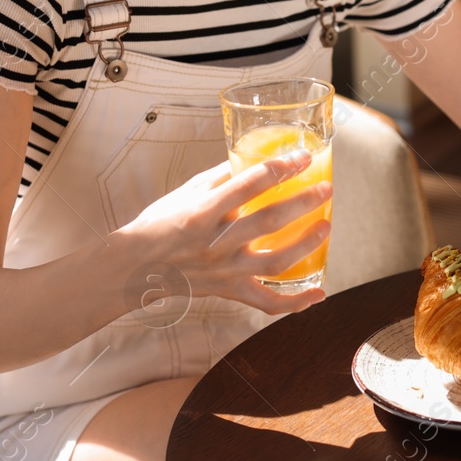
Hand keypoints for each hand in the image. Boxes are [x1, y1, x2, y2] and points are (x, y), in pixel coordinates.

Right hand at [117, 148, 329, 314]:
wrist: (135, 267)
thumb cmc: (160, 223)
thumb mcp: (187, 191)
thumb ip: (222, 177)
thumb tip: (255, 158)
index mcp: (203, 211)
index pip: (249, 183)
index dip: (281, 168)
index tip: (302, 157)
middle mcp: (216, 242)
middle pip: (270, 221)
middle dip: (304, 202)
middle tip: (326, 188)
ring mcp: (225, 270)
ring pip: (276, 262)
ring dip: (306, 244)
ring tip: (326, 226)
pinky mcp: (229, 290)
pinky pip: (267, 303)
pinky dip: (296, 303)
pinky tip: (319, 293)